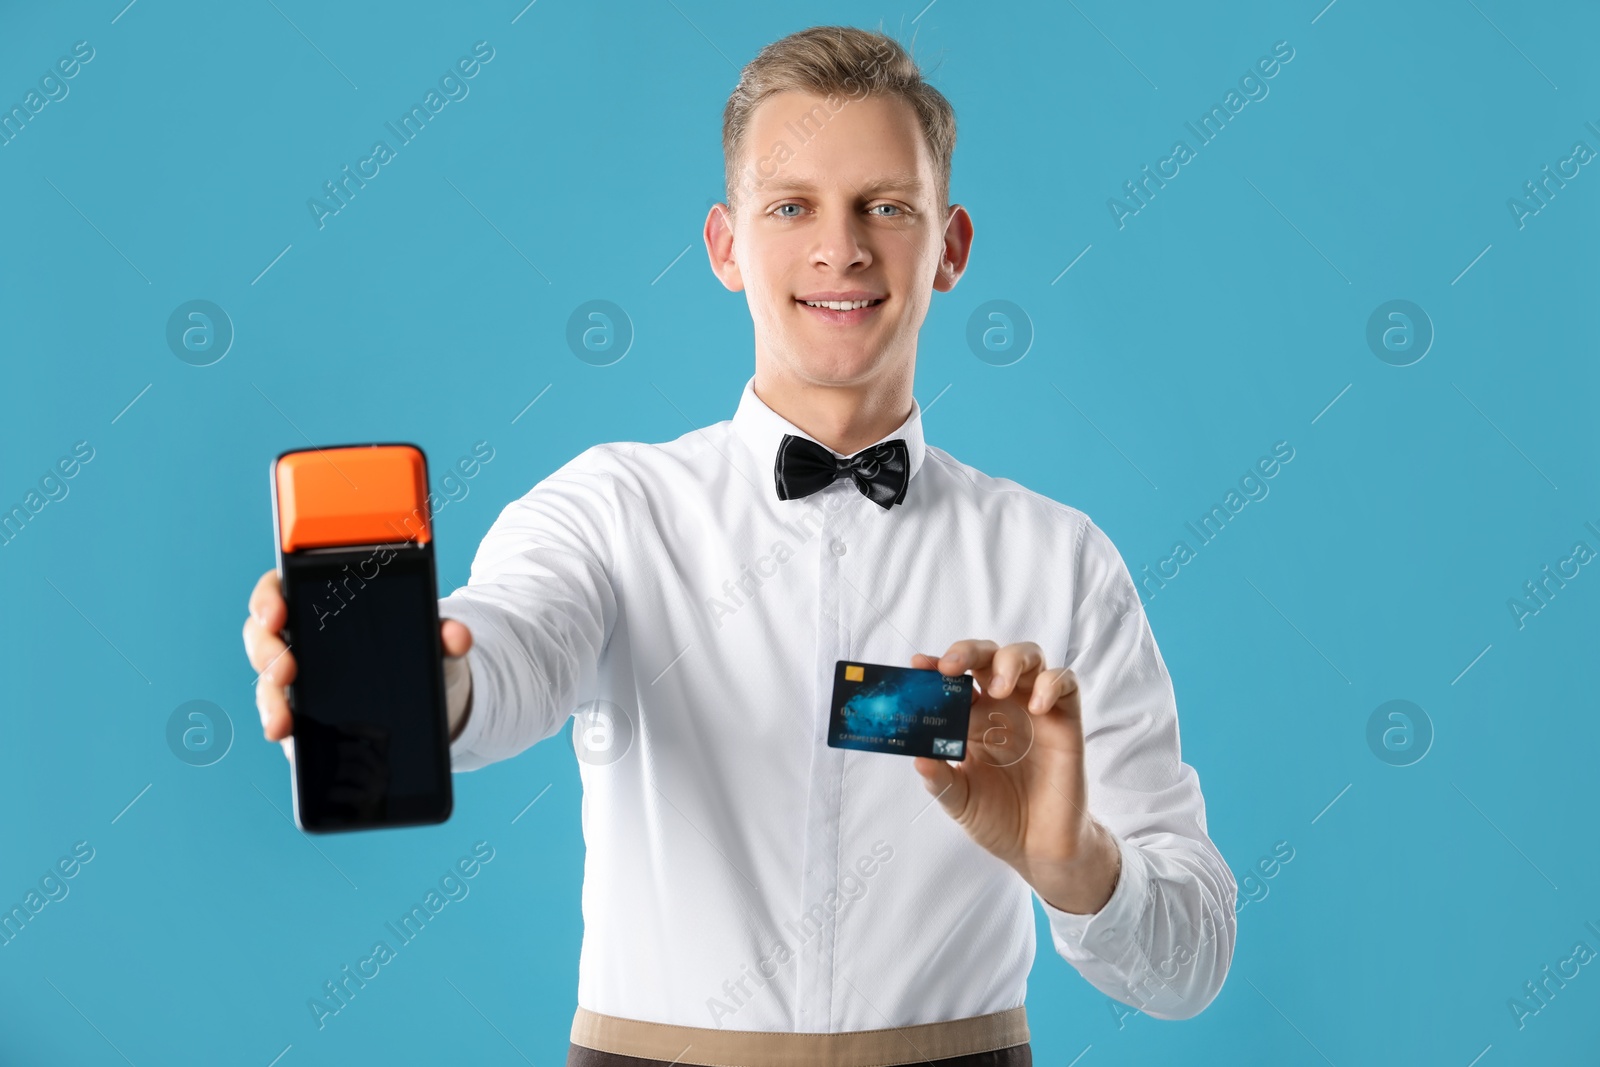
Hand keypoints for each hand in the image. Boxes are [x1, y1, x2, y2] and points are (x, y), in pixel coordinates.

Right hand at [241, 569, 472, 761]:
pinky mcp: (301, 716)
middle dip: (266, 653)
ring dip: (269, 702)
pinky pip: (281, 719)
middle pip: (263, 638)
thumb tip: (458, 636)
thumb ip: (444, 634)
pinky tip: (287, 742)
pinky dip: (280, 728)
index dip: (269, 598)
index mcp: (323, 606)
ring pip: (267, 684)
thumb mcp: (435, 641)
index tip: (276, 612)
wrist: (430, 698)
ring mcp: (296, 680)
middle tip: (286, 671)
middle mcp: (300, 639)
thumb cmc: (420, 653)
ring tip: (282, 723)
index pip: (281, 590)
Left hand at [910, 639, 1120, 914]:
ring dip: (1010, 661)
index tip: (918, 665)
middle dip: (969, 651)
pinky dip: (1051, 684)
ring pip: (1028, 657)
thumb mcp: (960, 801)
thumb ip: (941, 780)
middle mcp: (1003, 707)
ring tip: (997, 687)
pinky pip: (1065, 683)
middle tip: (952, 666)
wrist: (1039, 848)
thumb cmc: (998, 819)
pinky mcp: (1065, 720)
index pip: (954, 679)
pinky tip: (1037, 707)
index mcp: (972, 718)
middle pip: (989, 656)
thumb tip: (919, 760)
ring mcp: (1035, 709)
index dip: (936, 666)